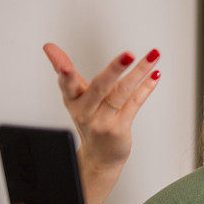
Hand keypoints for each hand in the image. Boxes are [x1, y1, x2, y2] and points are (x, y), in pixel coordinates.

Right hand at [43, 43, 160, 168]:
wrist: (99, 157)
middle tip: (128, 54)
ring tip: (152, 55)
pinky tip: (154, 75)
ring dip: (139, 72)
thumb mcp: (75, 97)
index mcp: (73, 100)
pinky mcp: (118, 129)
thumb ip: (67, 72)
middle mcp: (86, 111)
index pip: (67, 83)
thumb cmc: (90, 120)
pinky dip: (145, 88)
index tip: (62, 62)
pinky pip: (134, 104)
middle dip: (114, 69)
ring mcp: (103, 121)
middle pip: (100, 87)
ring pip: (122, 92)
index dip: (63, 72)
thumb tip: (49, 47)